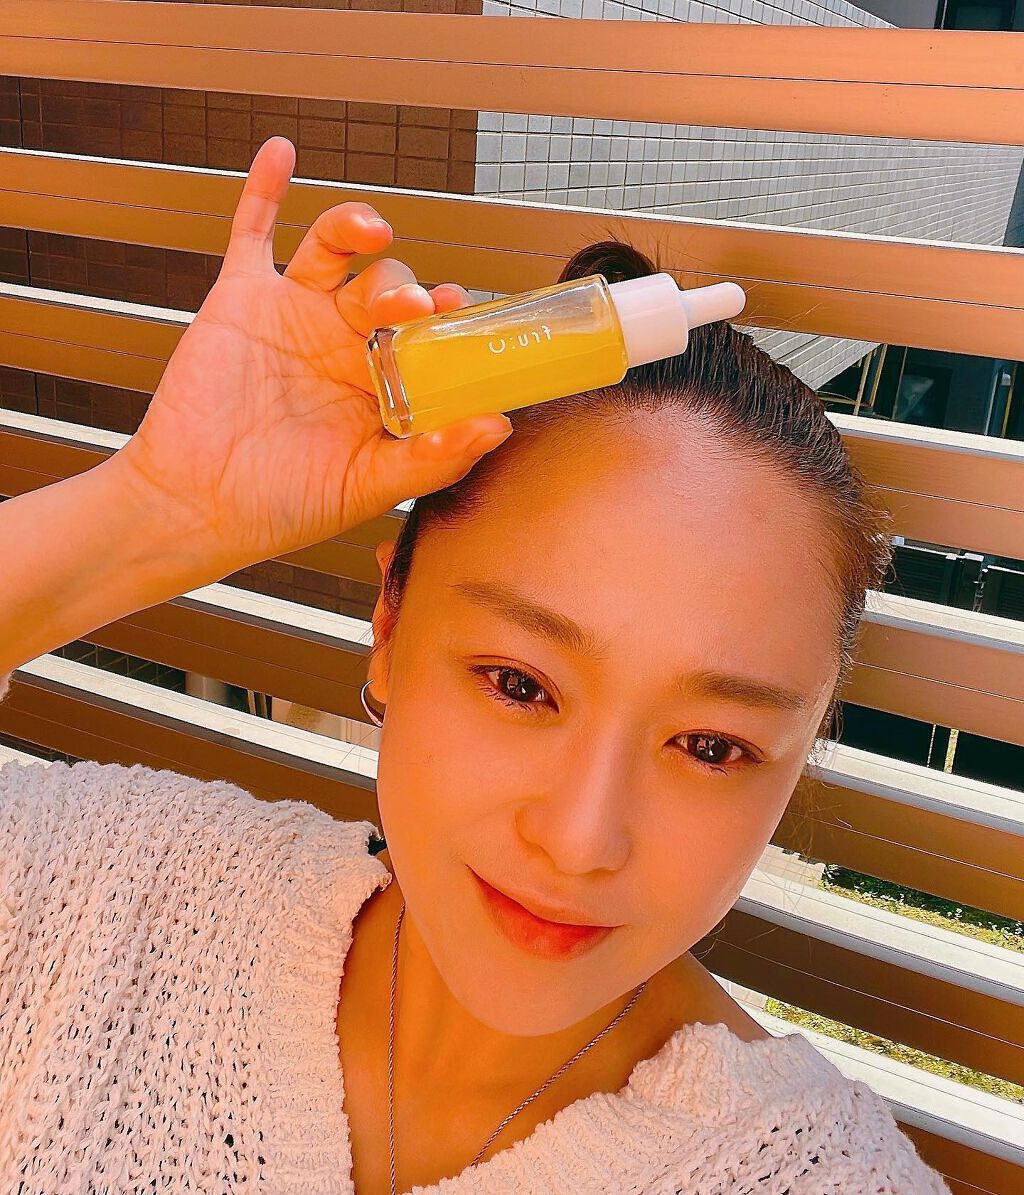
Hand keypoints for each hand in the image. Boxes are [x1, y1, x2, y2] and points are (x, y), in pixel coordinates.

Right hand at [115, 136, 512, 575]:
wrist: (197, 507)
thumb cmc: (282, 506)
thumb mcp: (369, 488)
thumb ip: (433, 458)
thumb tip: (496, 425)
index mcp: (379, 384)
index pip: (426, 335)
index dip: (447, 319)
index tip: (463, 313)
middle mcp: (342, 343)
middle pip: (386, 286)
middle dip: (401, 289)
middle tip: (408, 306)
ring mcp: (294, 315)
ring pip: (334, 251)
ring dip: (356, 229)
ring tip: (374, 233)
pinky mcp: (242, 300)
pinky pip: (253, 234)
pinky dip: (263, 193)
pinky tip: (281, 154)